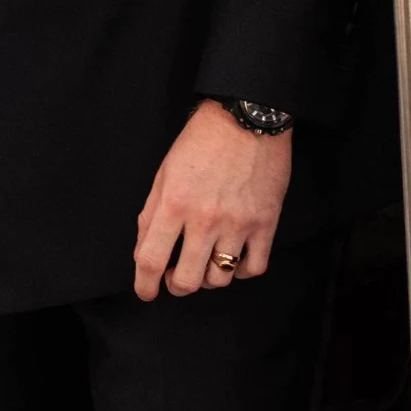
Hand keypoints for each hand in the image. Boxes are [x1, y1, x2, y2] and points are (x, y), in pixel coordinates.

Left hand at [133, 101, 291, 300]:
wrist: (246, 118)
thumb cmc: (200, 142)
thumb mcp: (164, 173)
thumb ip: (152, 214)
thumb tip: (145, 252)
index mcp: (174, 204)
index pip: (151, 260)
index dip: (144, 285)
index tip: (146, 292)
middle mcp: (205, 219)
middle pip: (187, 281)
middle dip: (177, 286)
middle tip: (176, 278)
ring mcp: (238, 223)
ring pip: (221, 279)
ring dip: (208, 278)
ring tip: (205, 263)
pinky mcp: (266, 223)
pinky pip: (255, 267)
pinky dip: (242, 271)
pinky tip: (234, 259)